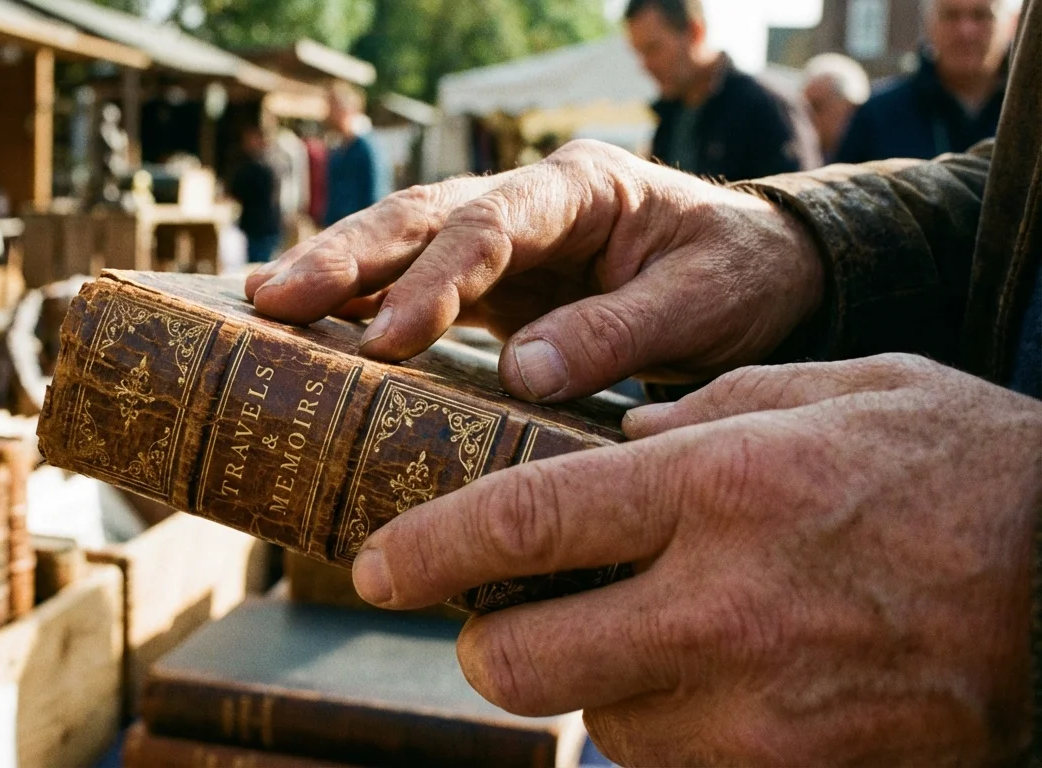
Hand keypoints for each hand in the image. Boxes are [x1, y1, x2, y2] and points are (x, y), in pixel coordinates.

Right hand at [245, 140, 823, 400]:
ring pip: (405, 243)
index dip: (435, 276)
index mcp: (582, 187)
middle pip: (423, 216)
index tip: (388, 336)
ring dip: (335, 273)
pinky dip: (361, 303)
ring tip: (262, 304)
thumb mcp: (705, 304)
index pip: (492, 220)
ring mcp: (506, 241)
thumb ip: (620, 332)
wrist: (762, 275)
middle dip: (346, 255)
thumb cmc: (741, 278)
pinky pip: (416, 285)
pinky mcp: (495, 285)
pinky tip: (307, 325)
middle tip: (274, 298)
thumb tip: (524, 374)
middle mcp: (529, 202)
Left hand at [350, 354, 1041, 764]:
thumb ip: (706, 413)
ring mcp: (759, 714)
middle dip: (489, 650)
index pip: (519, 525)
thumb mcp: (833, 394)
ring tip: (658, 639)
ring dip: (599, 690)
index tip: (371, 567)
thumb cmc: (961, 472)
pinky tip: (723, 687)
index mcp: (717, 489)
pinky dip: (674, 734)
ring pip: (600, 729)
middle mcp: (720, 607)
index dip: (423, 551)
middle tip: (503, 623)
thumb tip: (618, 442)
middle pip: (519, 664)